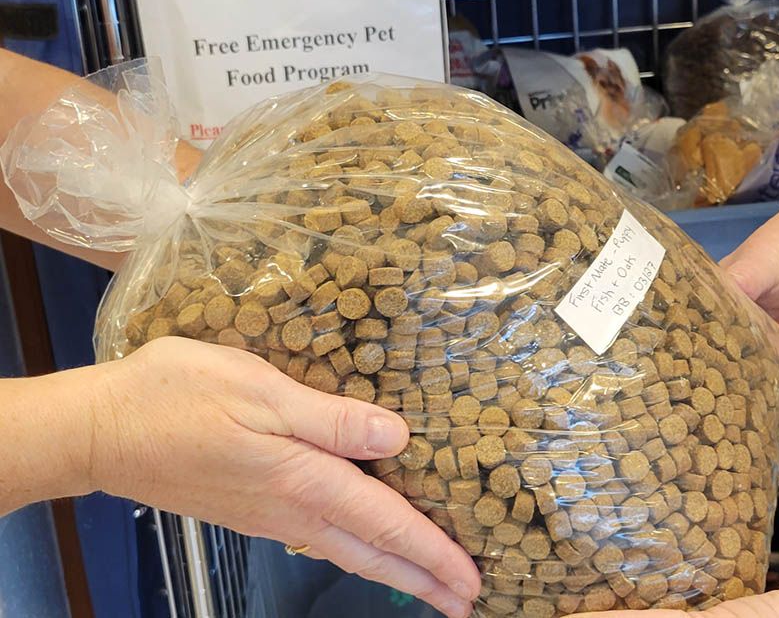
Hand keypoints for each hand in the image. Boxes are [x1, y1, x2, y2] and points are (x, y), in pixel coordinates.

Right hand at [87, 338, 478, 617]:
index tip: (470, 582)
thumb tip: (395, 438)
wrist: (101, 429)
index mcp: (303, 479)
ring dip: (393, 568)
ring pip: (347, 550)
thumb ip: (331, 418)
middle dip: (423, 577)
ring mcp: (268, 514)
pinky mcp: (248, 508)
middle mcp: (292, 509)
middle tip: (465, 600)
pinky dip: (355, 549)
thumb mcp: (260, 389)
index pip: (386, 525)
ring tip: (427, 580)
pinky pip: (319, 538)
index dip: (433, 553)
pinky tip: (361, 543)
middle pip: (372, 553)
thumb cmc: (177, 397)